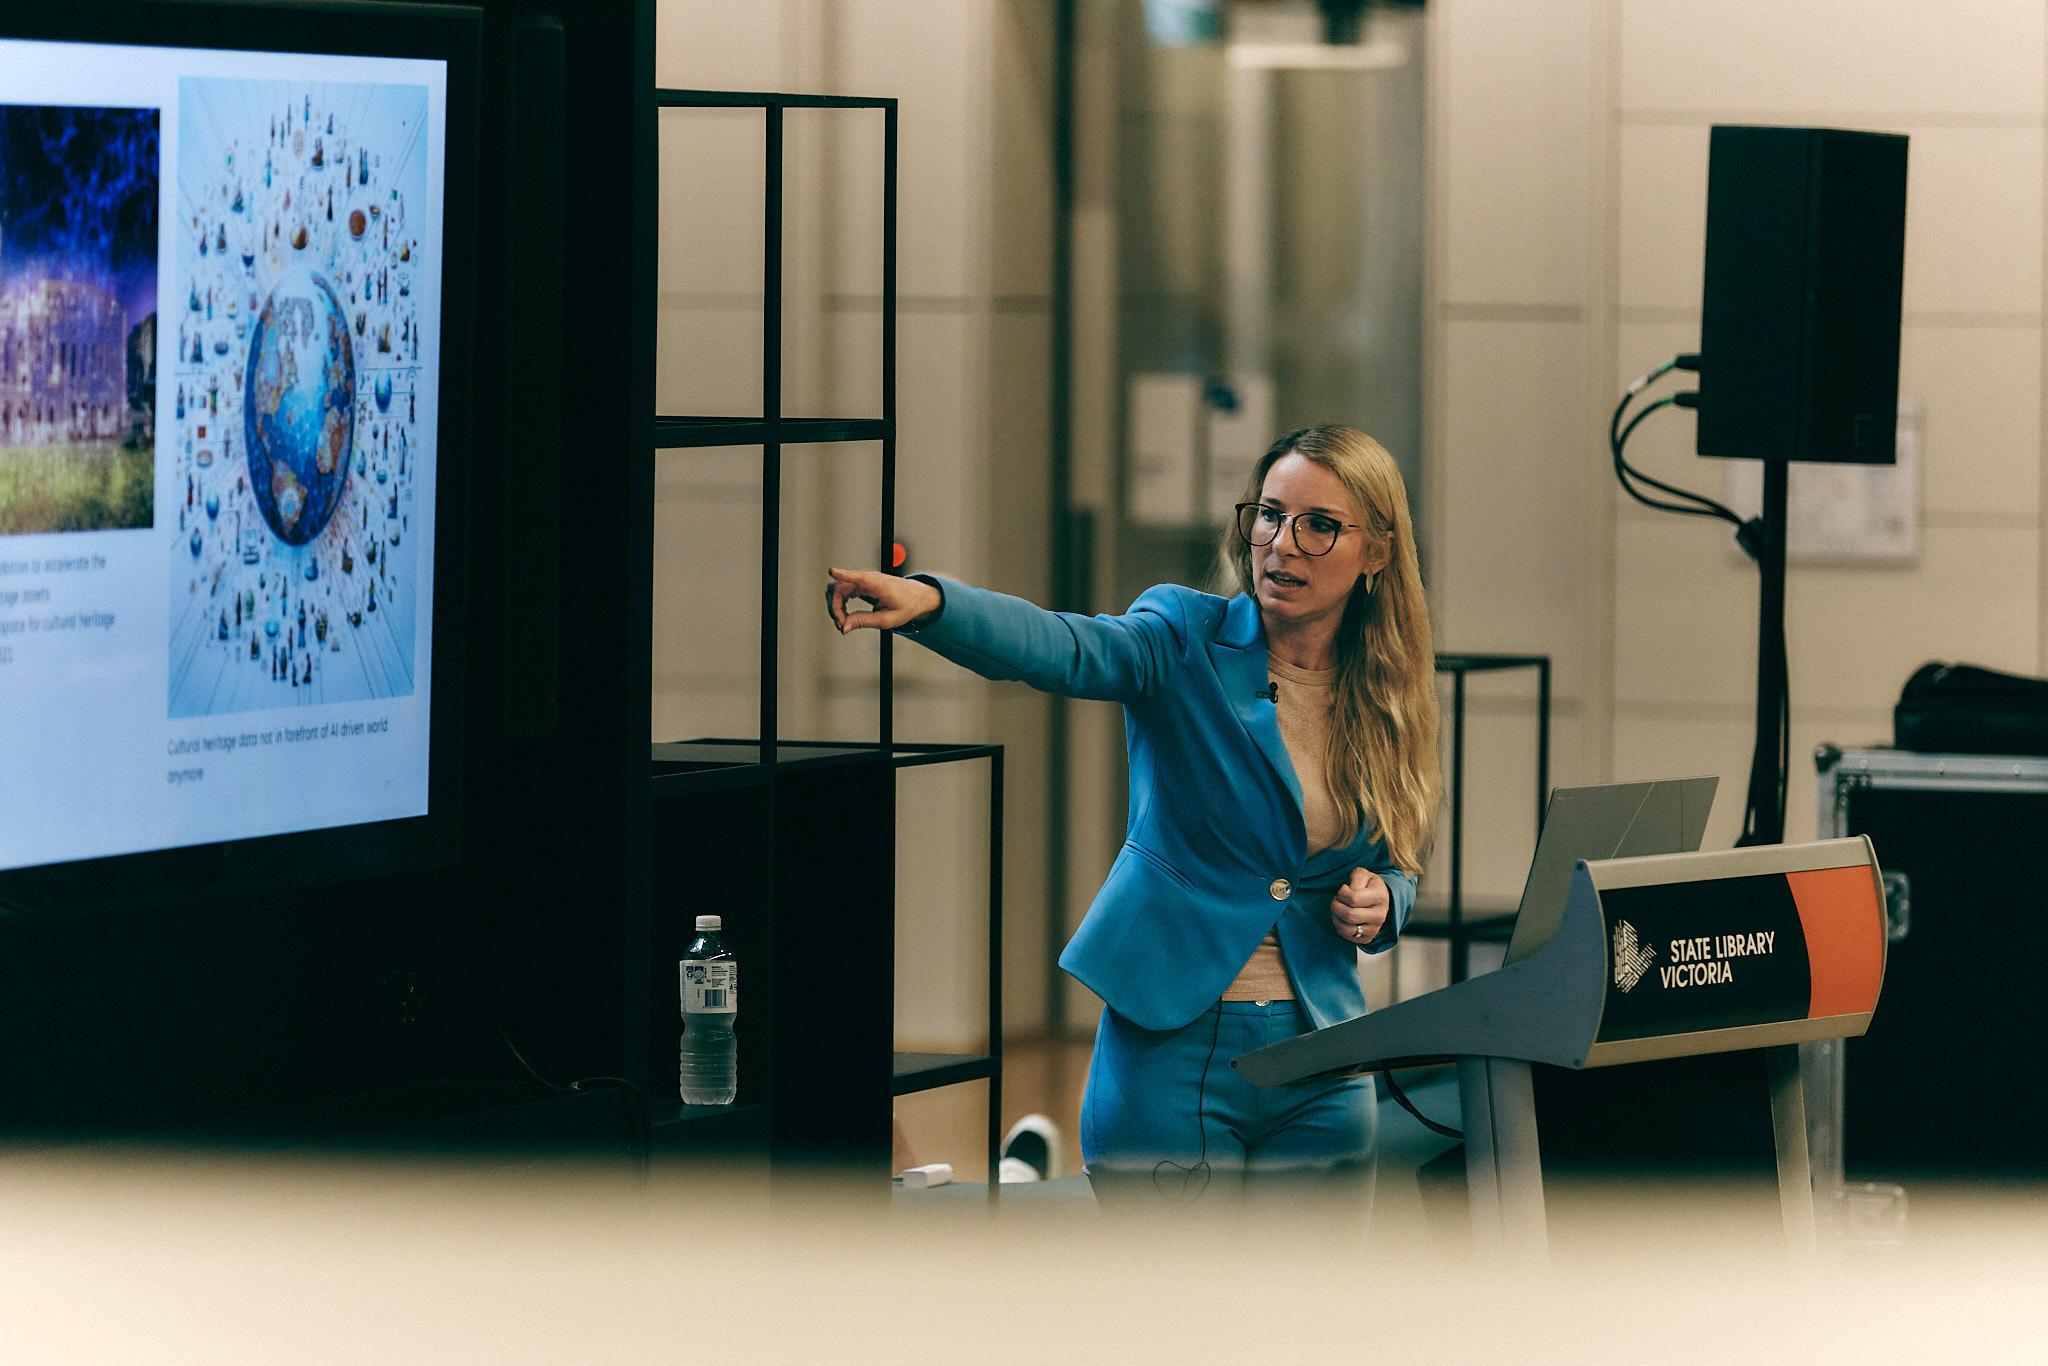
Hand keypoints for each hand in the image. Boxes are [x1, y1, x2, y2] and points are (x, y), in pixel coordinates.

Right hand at [825, 567, 941, 633]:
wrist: (916, 597)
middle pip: (841, 587)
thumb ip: (864, 621)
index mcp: (879, 584)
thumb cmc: (906, 605)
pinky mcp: (861, 585)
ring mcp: (863, 581)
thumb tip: (845, 627)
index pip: (858, 576)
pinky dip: (841, 605)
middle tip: (841, 625)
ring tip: (843, 623)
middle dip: (835, 606)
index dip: (843, 574)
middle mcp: (868, 579)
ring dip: (836, 606)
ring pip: (839, 589)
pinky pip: (844, 592)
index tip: (832, 571)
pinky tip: (845, 616)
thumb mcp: (887, 619)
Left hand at [1330, 867, 1388, 946]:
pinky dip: (1338, 925)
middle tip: (1337, 899)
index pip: (1353, 899)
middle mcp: (1380, 915)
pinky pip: (1346, 935)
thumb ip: (1356, 878)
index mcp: (1380, 896)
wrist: (1379, 900)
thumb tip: (1348, 891)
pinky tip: (1341, 917)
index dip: (1342, 893)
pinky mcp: (1367, 938)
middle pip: (1349, 915)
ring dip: (1336, 916)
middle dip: (1336, 905)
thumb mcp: (1364, 874)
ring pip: (1346, 928)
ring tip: (1338, 908)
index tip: (1343, 889)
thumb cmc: (1367, 885)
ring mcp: (1374, 929)